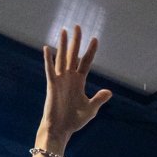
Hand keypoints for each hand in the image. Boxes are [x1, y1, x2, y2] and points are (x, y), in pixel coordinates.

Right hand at [40, 26, 111, 143]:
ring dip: (63, 45)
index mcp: (79, 81)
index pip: (85, 62)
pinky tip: (47, 48)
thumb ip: (98, 99)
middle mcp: (69, 77)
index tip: (95, 39)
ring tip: (64, 31)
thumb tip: (109, 92)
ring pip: (62, 58)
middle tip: (78, 26)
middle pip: (73, 55)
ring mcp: (60, 80)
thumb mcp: (90, 109)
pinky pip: (50, 70)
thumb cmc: (74, 120)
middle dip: (76, 41)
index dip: (90, 51)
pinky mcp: (52, 85)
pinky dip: (48, 59)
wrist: (61, 129)